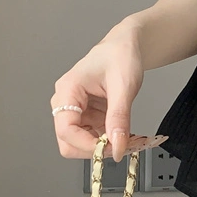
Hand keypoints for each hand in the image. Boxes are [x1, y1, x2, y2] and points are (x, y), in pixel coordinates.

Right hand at [50, 24, 143, 161]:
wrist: (125, 47)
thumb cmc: (120, 56)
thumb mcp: (123, 86)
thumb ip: (119, 117)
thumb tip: (117, 145)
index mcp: (68, 90)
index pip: (66, 129)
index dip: (86, 145)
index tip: (111, 150)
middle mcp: (66, 102)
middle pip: (68, 142)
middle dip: (95, 149)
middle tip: (123, 147)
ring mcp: (76, 111)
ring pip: (81, 143)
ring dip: (105, 147)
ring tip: (130, 141)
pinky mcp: (88, 116)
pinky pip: (94, 137)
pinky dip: (110, 141)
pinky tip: (126, 136)